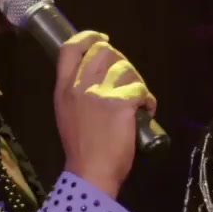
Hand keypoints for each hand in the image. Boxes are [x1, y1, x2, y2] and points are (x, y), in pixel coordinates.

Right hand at [54, 30, 156, 198]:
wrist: (90, 173)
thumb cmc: (81, 149)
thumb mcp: (67, 114)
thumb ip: (77, 93)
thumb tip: (96, 76)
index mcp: (64, 89)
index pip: (70, 49)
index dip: (88, 38)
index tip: (102, 39)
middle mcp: (80, 86)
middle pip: (104, 52)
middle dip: (121, 61)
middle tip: (128, 79)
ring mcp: (100, 94)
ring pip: (126, 68)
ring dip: (137, 82)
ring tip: (138, 100)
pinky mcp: (121, 104)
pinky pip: (141, 89)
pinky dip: (148, 100)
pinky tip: (146, 111)